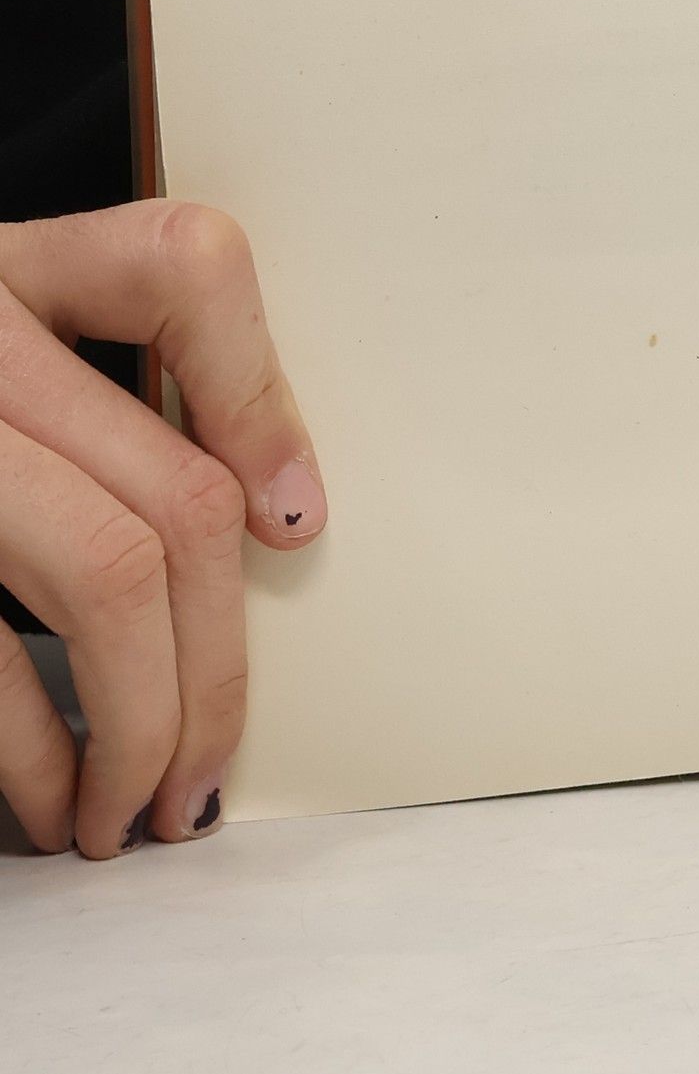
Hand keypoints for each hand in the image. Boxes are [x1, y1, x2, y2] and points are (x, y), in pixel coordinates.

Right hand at [0, 202, 324, 856]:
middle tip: (208, 764)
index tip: (294, 525)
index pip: (185, 268)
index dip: (261, 402)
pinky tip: (48, 798)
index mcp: (13, 269)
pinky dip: (38, 753)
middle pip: (173, 488)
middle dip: (216, 663)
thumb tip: (274, 518)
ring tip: (139, 805)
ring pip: (108, 573)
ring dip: (146, 723)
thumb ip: (100, 404)